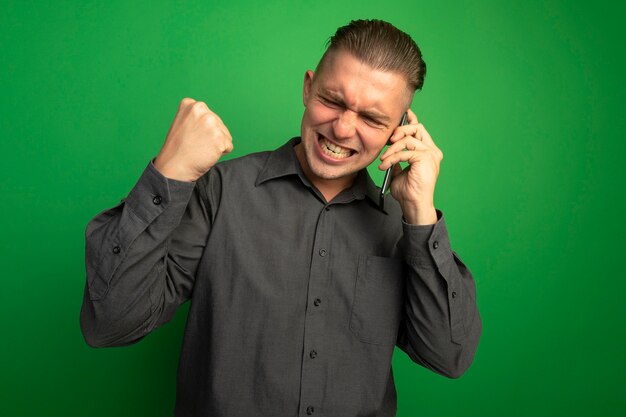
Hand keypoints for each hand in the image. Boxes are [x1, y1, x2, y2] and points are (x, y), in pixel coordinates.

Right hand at [154, 98, 232, 181]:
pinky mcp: (220, 137)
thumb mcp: (183, 124)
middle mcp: (202, 110)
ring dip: (216, 145)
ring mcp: (211, 123)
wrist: (173, 167)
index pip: (209, 116)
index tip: (190, 136)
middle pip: (219, 125)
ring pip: (225, 135)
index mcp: (191, 104)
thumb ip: (197, 118)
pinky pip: (228, 146)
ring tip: (200, 149)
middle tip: (195, 144)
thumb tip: (213, 121)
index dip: (202, 130)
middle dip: (211, 137)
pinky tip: (205, 154)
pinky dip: (220, 153)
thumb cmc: (177, 149)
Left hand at [378, 109, 441, 224]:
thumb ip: (398, 158)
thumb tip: (389, 150)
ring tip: (383, 160)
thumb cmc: (408, 192)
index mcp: (428, 152)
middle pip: (417, 128)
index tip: (402, 114)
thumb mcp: (399, 171)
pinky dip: (391, 158)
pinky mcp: (425, 159)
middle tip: (388, 141)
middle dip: (400, 130)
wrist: (414, 205)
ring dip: (391, 149)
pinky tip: (384, 166)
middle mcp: (432, 151)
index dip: (411, 120)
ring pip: (408, 139)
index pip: (420, 129)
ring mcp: (431, 154)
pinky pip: (404, 152)